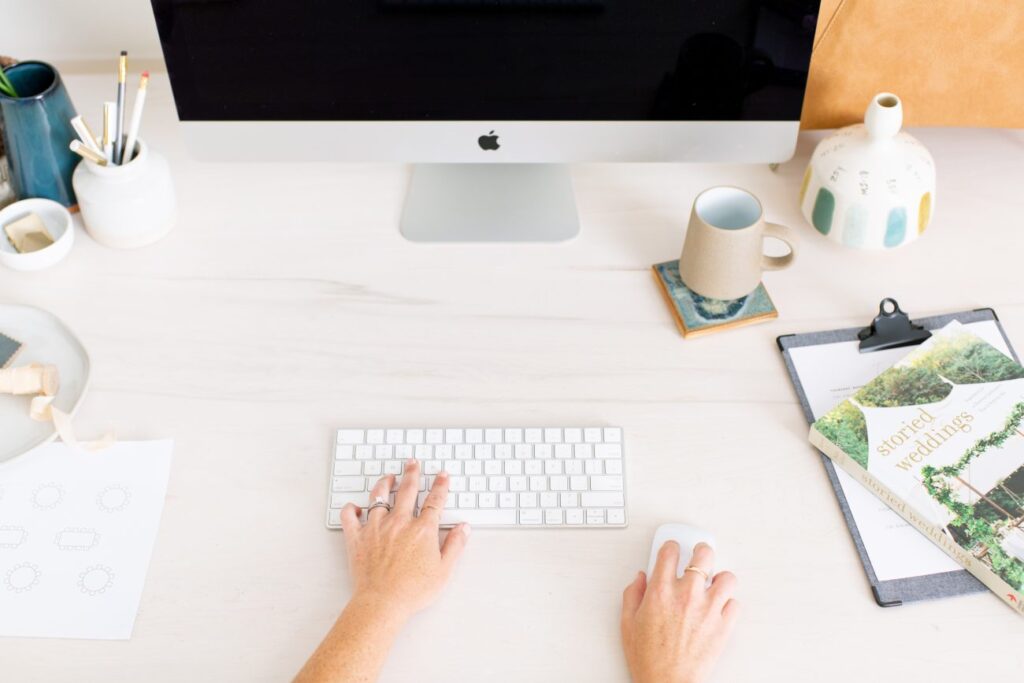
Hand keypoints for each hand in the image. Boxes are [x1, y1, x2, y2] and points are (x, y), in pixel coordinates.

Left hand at [339, 460, 470, 622]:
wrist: (382, 603)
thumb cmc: (412, 591)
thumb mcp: (443, 570)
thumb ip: (455, 545)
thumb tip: (463, 528)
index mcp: (422, 530)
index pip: (434, 500)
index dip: (440, 486)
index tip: (442, 476)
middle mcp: (399, 523)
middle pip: (407, 490)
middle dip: (412, 473)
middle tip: (413, 463)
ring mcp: (376, 528)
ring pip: (379, 496)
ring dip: (384, 483)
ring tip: (388, 476)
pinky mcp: (357, 538)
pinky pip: (350, 517)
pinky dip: (351, 509)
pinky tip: (355, 506)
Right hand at [620, 542, 738, 682]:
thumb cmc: (648, 658)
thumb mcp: (627, 623)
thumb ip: (633, 594)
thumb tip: (640, 579)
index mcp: (660, 591)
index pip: (670, 552)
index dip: (670, 547)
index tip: (672, 550)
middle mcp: (686, 595)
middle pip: (703, 555)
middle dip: (701, 551)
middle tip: (699, 554)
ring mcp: (708, 609)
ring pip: (727, 578)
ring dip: (720, 578)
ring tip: (714, 583)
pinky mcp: (723, 626)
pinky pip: (735, 605)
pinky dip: (728, 604)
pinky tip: (718, 608)